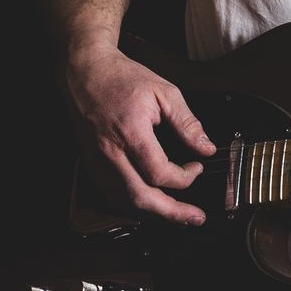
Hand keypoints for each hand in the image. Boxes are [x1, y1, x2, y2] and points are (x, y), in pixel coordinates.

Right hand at [66, 43, 217, 225]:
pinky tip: (150, 206)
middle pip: (140, 198)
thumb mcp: (164, 92)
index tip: (197, 167)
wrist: (85, 72)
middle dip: (171, 213)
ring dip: (153, 214)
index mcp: (130, 133)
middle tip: (194, 218)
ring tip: (177, 216)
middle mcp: (110, 153)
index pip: (159, 173)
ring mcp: (98, 162)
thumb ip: (187, 123)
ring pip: (124, 203)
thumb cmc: (122, 78)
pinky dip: (133, 206)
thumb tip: (206, 148)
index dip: (184, 178)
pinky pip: (112, 196)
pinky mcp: (92, 165)